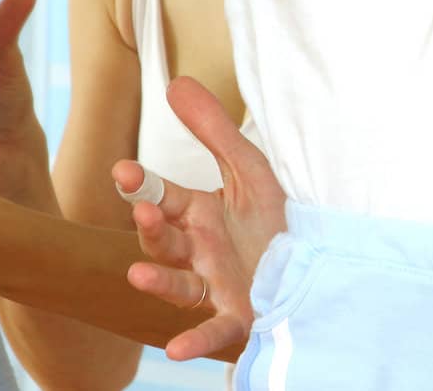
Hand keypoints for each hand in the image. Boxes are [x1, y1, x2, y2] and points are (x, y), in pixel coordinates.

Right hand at [112, 77, 285, 361]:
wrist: (309, 267)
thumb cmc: (271, 219)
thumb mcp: (249, 169)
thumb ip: (213, 130)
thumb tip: (176, 82)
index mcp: (199, 215)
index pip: (163, 197)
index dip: (143, 185)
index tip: (123, 171)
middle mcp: (199, 252)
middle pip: (165, 240)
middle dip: (150, 227)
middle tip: (143, 208)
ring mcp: (215, 286)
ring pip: (179, 285)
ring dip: (158, 282)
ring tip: (138, 273)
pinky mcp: (238, 315)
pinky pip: (212, 330)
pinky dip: (193, 340)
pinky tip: (174, 350)